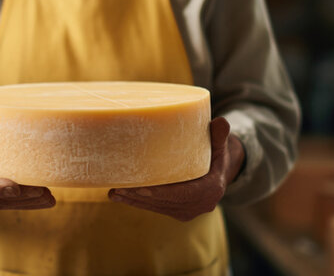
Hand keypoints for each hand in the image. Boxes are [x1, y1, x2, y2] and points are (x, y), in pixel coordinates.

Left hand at [109, 117, 245, 221]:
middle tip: (118, 187)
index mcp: (211, 189)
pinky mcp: (178, 213)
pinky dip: (137, 203)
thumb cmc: (217, 154)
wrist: (221, 173)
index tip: (140, 188)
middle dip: (140, 197)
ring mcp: (188, 211)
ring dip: (134, 201)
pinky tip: (118, 196)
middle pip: (165, 202)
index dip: (161, 192)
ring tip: (113, 192)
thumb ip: (219, 135)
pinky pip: (156, 208)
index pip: (183, 194)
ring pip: (157, 207)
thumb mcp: (220, 144)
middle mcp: (200, 205)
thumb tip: (221, 121)